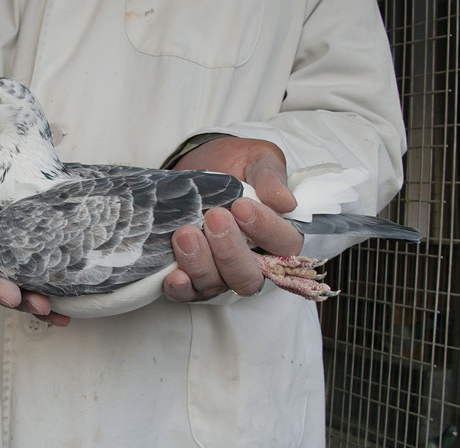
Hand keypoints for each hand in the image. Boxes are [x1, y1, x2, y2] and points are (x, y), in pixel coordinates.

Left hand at [163, 137, 303, 301]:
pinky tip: (174, 275)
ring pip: (217, 285)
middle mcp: (252, 261)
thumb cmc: (236, 163)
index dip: (266, 230)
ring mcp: (221, 272)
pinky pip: (188, 293)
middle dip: (230, 252)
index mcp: (277, 235)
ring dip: (200, 263)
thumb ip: (271, 177)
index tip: (242, 206)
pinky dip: (181, 288)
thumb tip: (285, 202)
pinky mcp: (192, 276)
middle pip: (249, 277)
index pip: (284, 246)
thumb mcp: (258, 159)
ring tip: (186, 234)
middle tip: (214, 218)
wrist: (198, 160)